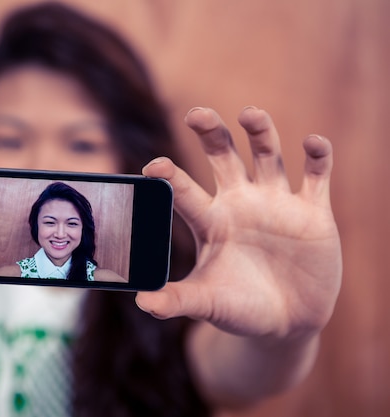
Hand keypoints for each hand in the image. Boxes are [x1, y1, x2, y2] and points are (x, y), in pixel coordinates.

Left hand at [137, 107, 341, 339]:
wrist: (287, 322)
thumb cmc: (239, 308)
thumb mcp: (208, 302)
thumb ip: (177, 300)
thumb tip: (142, 303)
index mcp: (210, 221)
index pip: (185, 191)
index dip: (171, 176)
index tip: (154, 166)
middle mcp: (240, 202)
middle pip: (223, 156)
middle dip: (211, 133)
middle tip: (196, 114)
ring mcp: (276, 203)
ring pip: (267, 155)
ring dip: (261, 132)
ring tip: (249, 114)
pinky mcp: (312, 211)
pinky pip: (316, 175)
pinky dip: (318, 157)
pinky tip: (312, 143)